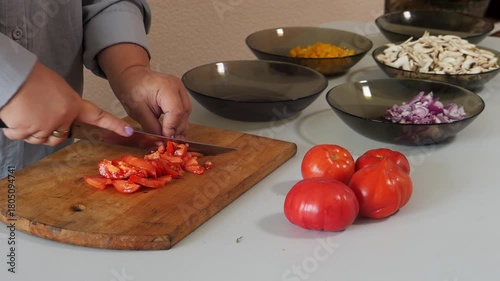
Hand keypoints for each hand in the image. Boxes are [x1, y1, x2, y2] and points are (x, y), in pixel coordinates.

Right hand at [0, 62, 133, 145]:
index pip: (99, 117)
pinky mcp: (29, 131)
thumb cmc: (31, 77)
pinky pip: (21, 137)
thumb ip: (65, 105)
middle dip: (50, 130)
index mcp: (73, 105)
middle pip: (61, 137)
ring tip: (25, 111)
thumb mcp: (57, 88)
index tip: (128, 131)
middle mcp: (63, 118)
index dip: (114, 125)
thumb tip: (60, 115)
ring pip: (41, 139)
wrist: (13, 77)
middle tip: (39, 114)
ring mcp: (47, 126)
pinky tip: (14, 117)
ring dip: (32, 130)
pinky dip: (15, 130)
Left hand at [98, 43, 190, 137]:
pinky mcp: (180, 94)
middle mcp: (178, 87)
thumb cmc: (131, 88)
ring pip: (186, 114)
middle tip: (169, 143)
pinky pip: (183, 110)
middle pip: (184, 114)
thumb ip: (152, 127)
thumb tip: (162, 140)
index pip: (176, 112)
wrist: (131, 76)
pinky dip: (178, 121)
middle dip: (177, 130)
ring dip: (179, 127)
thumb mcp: (138, 111)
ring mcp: (181, 89)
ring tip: (172, 139)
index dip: (171, 128)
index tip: (165, 140)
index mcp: (167, 87)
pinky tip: (173, 130)